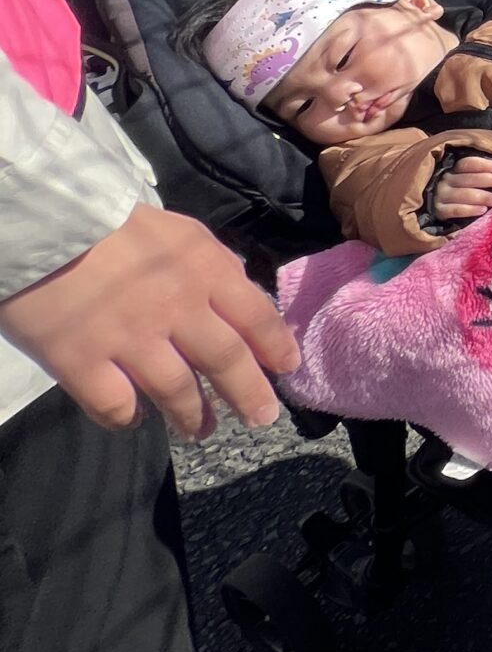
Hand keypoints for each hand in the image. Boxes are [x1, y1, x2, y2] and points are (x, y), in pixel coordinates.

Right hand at [0, 204, 298, 438]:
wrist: (44, 222)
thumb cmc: (112, 223)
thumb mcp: (177, 232)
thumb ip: (209, 264)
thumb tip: (236, 288)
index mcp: (205, 269)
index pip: (256, 316)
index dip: (275, 347)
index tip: (286, 369)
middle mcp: (176, 307)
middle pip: (226, 360)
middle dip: (248, 394)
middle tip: (260, 417)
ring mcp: (129, 338)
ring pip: (177, 390)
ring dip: (193, 416)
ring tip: (201, 430)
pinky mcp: (81, 362)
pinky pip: (116, 404)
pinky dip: (129, 418)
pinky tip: (135, 418)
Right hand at [432, 155, 491, 223]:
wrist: (438, 208)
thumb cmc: (462, 189)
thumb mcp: (468, 177)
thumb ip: (482, 172)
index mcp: (452, 169)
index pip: (466, 163)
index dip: (482, 164)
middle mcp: (444, 180)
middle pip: (468, 178)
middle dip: (489, 180)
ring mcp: (440, 196)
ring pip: (463, 194)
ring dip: (483, 197)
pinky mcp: (439, 211)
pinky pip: (455, 210)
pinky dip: (470, 210)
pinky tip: (483, 210)